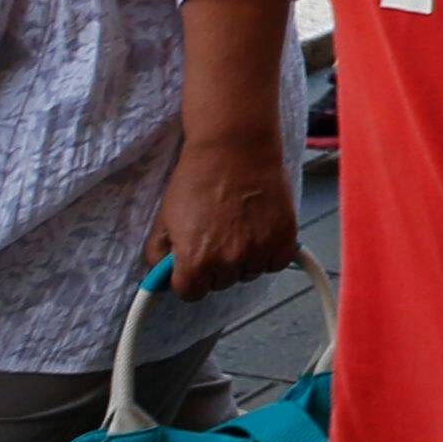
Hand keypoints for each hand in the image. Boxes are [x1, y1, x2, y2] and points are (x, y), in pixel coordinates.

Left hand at [148, 139, 301, 295]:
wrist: (234, 148)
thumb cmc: (198, 177)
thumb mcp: (165, 216)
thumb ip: (158, 253)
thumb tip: (160, 274)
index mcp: (194, 261)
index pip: (191, 294)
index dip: (188, 278)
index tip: (191, 264)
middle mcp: (228, 262)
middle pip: (221, 283)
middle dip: (216, 266)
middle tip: (215, 235)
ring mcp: (259, 251)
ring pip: (249, 273)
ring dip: (243, 259)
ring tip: (238, 227)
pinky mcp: (284, 239)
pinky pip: (275, 263)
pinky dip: (269, 252)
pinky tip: (259, 230)